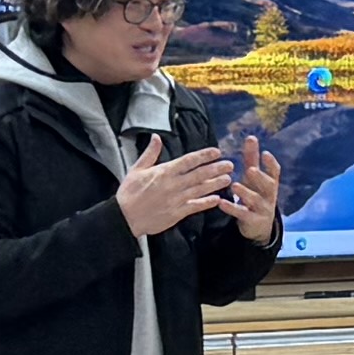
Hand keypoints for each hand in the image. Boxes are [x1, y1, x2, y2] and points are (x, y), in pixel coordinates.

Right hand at [116, 145, 235, 238]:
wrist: (124, 217)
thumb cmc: (129, 193)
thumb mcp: (136, 169)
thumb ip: (150, 153)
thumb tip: (156, 137)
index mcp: (164, 172)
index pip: (188, 160)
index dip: (204, 155)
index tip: (216, 151)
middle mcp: (173, 184)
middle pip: (198, 174)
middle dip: (215, 168)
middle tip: (230, 164)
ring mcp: (176, 199)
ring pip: (200, 190)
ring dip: (215, 184)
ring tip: (228, 179)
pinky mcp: (176, 213)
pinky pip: (195, 207)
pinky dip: (206, 203)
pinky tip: (217, 199)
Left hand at [224, 130, 284, 243]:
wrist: (259, 227)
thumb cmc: (256, 195)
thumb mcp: (254, 178)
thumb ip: (252, 159)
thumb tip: (251, 137)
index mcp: (270, 183)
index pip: (275, 172)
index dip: (271, 164)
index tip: (265, 153)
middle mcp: (269, 195)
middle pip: (268, 185)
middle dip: (260, 177)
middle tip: (250, 169)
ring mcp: (262, 209)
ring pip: (255, 200)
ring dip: (245, 192)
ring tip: (234, 185)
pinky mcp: (252, 220)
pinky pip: (242, 214)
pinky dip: (232, 208)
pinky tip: (221, 202)